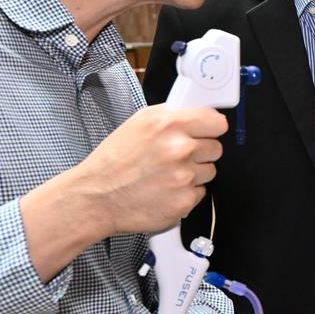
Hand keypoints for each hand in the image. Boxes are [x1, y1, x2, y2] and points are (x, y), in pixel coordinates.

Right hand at [75, 104, 228, 234]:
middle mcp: (179, 149)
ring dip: (194, 173)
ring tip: (166, 174)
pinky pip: (200, 193)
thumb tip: (197, 112)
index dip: (211, 128)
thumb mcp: (139, 123)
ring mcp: (183, 177)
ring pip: (209, 171)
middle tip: (177, 157)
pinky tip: (165, 190)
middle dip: (201, 152)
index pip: (217, 122)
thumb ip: (172, 115)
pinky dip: (185, 193)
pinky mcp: (184, 201)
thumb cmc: (114, 161)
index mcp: (169, 125)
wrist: (96, 197)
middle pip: (216, 148)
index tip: (206, 132)